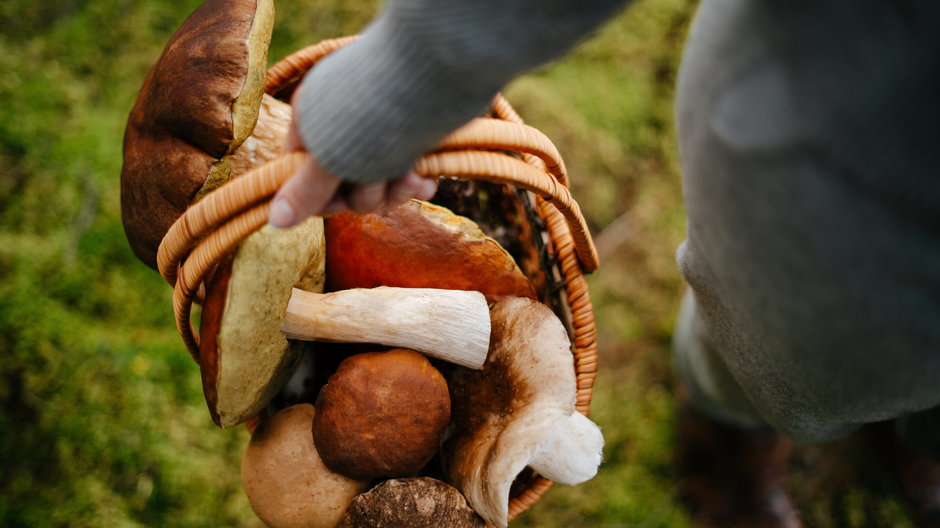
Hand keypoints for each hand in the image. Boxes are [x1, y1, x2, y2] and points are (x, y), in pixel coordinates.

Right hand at [268, 89, 437, 228]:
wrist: (438, 72)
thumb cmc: (375, 113)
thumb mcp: (334, 158)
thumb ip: (306, 190)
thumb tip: (275, 220)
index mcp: (311, 120)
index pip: (301, 174)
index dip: (318, 198)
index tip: (338, 206)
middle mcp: (342, 124)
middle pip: (344, 185)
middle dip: (367, 194)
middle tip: (382, 183)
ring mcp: (379, 129)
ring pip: (378, 183)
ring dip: (394, 189)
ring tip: (412, 176)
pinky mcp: (412, 135)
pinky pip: (406, 173)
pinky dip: (416, 182)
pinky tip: (427, 181)